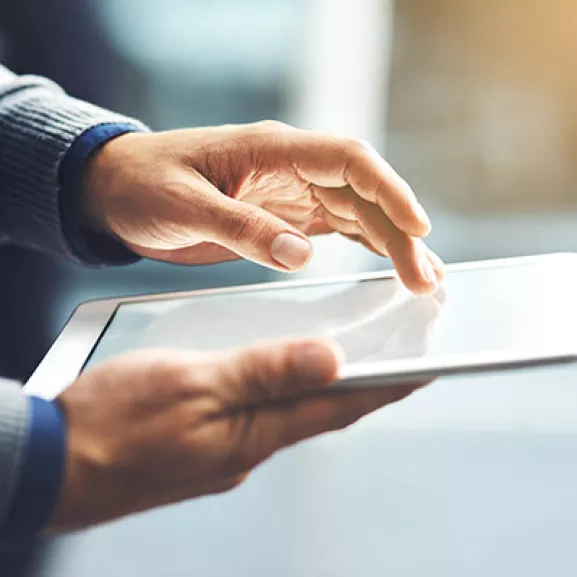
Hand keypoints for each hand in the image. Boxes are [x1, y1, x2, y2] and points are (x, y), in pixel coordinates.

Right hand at [49, 339, 423, 531]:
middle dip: (361, 386)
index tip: (424, 367)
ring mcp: (226, 448)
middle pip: (318, 411)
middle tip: (396, 360)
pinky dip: (279, 391)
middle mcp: (248, 446)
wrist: (54, 459)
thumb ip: (263, 371)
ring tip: (347, 359)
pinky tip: (277, 373)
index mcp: (253, 435)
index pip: (338, 407)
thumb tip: (328, 360)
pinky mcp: (204, 442)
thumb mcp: (194, 382)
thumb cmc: (115, 423)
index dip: (386, 387)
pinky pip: (257, 413)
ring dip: (319, 387)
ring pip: (287, 412)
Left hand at [81, 121, 442, 293]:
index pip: (349, 161)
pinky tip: (388, 264)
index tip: (418, 227)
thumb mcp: (185, 206)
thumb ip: (241, 228)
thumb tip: (301, 254)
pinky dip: (367, 246)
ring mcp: (291, 192)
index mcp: (272, 149)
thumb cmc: (144, 185)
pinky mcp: (285, 217)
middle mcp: (292, 167)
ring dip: (392, 244)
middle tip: (426, 279)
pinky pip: (336, 228)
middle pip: (363, 194)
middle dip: (400, 233)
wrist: (116, 190)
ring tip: (423, 279)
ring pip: (358, 213)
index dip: (390, 190)